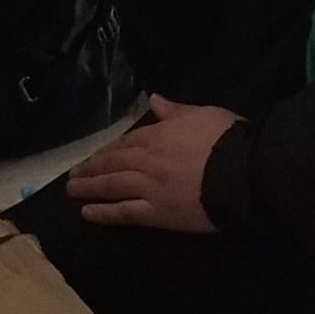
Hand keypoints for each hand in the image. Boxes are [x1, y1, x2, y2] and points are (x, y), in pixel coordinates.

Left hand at [67, 94, 238, 231]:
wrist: (241, 173)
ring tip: (73, 190)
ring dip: (89, 187)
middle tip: (74, 174)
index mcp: (158, 135)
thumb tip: (154, 100)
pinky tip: (87, 213)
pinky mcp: (156, 213)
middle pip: (113, 163)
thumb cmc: (226, 139)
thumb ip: (175, 111)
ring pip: (111, 186)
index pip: (127, 142)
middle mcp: (146, 160)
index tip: (96, 155)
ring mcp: (148, 188)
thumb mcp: (202, 114)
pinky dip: (103, 212)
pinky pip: (123, 212)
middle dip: (92, 167)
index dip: (109, 149)